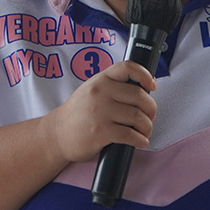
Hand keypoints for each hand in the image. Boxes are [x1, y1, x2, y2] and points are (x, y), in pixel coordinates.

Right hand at [42, 61, 157, 162]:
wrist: (57, 134)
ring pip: (137, 116)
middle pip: (139, 96)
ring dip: (147, 126)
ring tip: (144, 131)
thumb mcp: (92, 90)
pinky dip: (139, 139)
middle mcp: (100, 93)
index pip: (127, 68)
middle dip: (151, 109)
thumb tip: (145, 85)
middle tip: (150, 116)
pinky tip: (139, 141)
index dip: (144, 75)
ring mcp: (100, 112)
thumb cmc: (77, 113)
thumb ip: (114, 86)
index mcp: (100, 80)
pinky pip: (130, 135)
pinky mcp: (101, 132)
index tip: (152, 85)